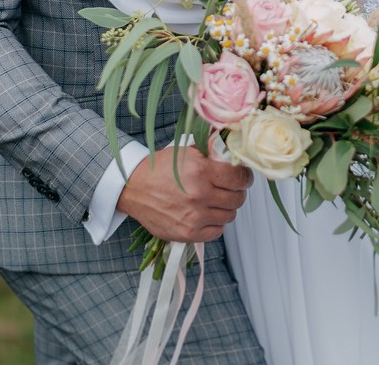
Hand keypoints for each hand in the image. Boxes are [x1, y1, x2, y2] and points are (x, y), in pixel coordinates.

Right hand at [117, 145, 253, 242]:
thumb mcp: (187, 151)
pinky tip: (207, 214)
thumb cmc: (160, 169)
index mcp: (200, 171)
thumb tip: (234, 145)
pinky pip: (217, 231)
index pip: (240, 177)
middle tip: (229, 188)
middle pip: (238, 198)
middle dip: (237, 192)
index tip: (243, 176)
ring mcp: (194, 217)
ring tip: (215, 201)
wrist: (134, 188)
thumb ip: (212, 150)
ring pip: (230, 215)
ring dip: (226, 208)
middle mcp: (199, 195)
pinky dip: (215, 223)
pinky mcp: (187, 233)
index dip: (245, 176)